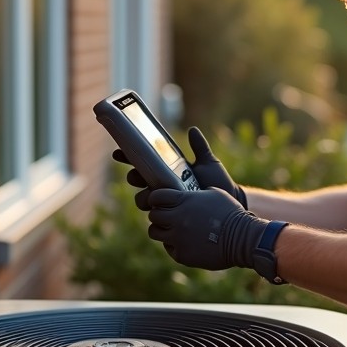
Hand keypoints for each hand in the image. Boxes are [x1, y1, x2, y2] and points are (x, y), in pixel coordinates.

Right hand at [112, 126, 247, 210]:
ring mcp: (165, 202)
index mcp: (167, 171)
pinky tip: (157, 210)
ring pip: (142, 199)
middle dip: (133, 177)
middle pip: (137, 181)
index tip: (118, 152)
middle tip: (136, 174)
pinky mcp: (170, 216)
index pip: (143, 162)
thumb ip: (200, 147)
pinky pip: (155, 217)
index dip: (127, 157)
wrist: (229, 203)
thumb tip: (193, 129)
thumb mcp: (209, 164)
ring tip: (151, 194)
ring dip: (143, 196)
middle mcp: (162, 186)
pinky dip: (154, 213)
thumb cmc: (218, 183)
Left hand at [147, 187, 268, 271]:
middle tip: (167, 216)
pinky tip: (185, 242)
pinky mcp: (181, 255)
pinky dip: (174, 244)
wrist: (242, 239)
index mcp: (184, 201)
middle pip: (153, 215)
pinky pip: (169, 247)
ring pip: (154, 232)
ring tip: (172, 230)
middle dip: (159, 214)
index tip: (159, 201)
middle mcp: (177, 219)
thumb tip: (186, 193)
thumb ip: (194, 193)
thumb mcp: (214, 193)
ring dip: (162, 229)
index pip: (156, 196)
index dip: (156, 198)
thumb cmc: (231, 213)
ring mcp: (178, 238)